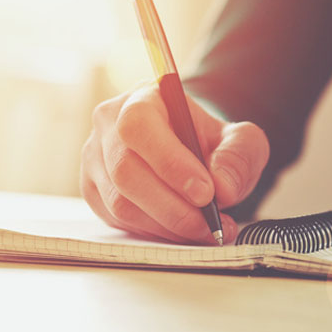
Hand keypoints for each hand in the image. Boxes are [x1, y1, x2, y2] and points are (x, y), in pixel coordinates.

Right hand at [79, 84, 268, 244]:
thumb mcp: (238, 139)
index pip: (138, 126)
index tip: (206, 192)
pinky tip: (180, 230)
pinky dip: (153, 232)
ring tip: (204, 230)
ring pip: (120, 202)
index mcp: (140, 99)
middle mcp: (108, 126)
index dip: (169, 162)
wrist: (189, 150)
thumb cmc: (208, 141)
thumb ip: (238, 156)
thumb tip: (222, 188)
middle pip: (125, 171)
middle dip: (172, 206)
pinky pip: (117, 220)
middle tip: (209, 222)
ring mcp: (95, 160)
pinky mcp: (93, 191)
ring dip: (166, 225)